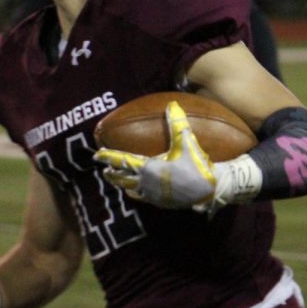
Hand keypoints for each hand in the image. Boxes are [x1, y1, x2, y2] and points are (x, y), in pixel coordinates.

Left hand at [94, 101, 218, 208]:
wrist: (210, 190)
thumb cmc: (196, 166)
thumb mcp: (186, 143)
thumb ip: (177, 123)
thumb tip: (173, 104)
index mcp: (149, 168)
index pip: (123, 161)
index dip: (109, 157)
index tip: (97, 154)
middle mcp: (147, 183)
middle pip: (122, 178)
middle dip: (112, 173)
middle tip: (104, 169)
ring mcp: (153, 195)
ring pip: (130, 189)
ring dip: (121, 183)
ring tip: (116, 179)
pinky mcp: (160, 203)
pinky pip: (142, 197)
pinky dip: (135, 192)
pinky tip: (136, 190)